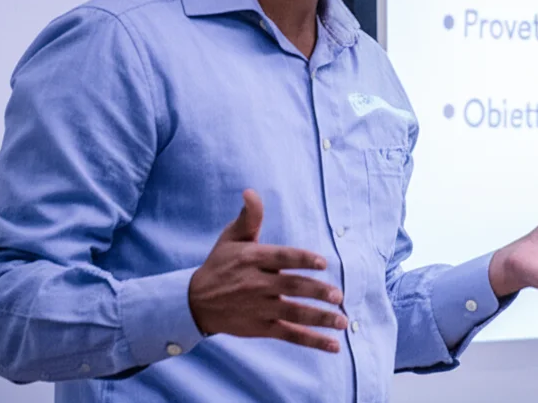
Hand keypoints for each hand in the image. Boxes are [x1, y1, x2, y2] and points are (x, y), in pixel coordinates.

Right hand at [189, 189, 346, 352]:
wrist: (195, 302)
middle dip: (316, 292)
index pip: (282, 258)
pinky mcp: (261, 328)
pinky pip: (289, 334)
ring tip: (342, 320)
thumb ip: (248, 217)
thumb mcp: (231, 237)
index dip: (302, 259)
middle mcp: (256, 284)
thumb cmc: (220, 264)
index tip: (323, 263)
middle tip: (338, 295)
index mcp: (253, 259)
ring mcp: (259, 308)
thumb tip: (251, 192)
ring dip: (320, 319)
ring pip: (294, 314)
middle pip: (291, 288)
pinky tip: (333, 345)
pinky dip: (312, 341)